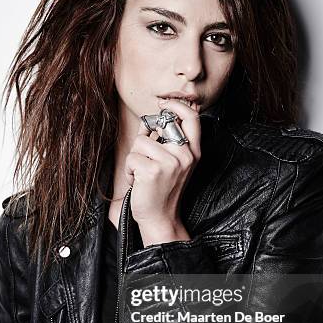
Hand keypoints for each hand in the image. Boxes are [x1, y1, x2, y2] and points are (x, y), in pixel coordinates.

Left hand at [124, 99, 201, 245]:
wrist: (160, 218)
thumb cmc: (162, 191)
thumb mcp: (173, 164)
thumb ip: (166, 142)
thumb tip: (150, 121)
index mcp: (193, 152)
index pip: (192, 118)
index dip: (177, 105)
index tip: (164, 104)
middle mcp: (186, 156)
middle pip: (158, 127)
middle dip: (146, 140)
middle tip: (146, 159)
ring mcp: (171, 162)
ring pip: (140, 142)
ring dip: (135, 159)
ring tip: (142, 175)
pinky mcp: (154, 170)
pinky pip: (132, 158)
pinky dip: (129, 171)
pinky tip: (138, 182)